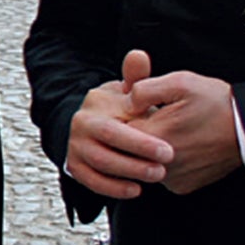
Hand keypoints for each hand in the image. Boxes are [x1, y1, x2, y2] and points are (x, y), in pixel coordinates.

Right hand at [63, 50, 170, 198]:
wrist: (99, 124)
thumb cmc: (123, 109)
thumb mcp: (129, 92)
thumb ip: (136, 78)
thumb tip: (139, 55)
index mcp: (94, 105)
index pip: (116, 128)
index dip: (142, 142)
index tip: (169, 151)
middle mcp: (80, 125)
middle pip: (106, 150)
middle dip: (136, 161)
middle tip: (163, 168)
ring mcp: (75, 146)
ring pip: (100, 166)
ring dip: (128, 174)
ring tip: (155, 177)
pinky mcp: (75, 166)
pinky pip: (91, 181)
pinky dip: (112, 188)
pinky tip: (135, 189)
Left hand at [128, 67, 241, 193]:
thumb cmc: (216, 102)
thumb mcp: (180, 83)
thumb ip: (144, 88)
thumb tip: (125, 100)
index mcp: (154, 136)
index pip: (117, 131)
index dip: (124, 116)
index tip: (138, 107)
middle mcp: (160, 164)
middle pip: (128, 150)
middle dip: (135, 134)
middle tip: (158, 118)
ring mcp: (171, 179)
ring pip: (143, 163)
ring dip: (148, 150)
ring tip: (172, 131)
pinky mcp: (182, 186)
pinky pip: (162, 174)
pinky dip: (164, 162)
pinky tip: (182, 146)